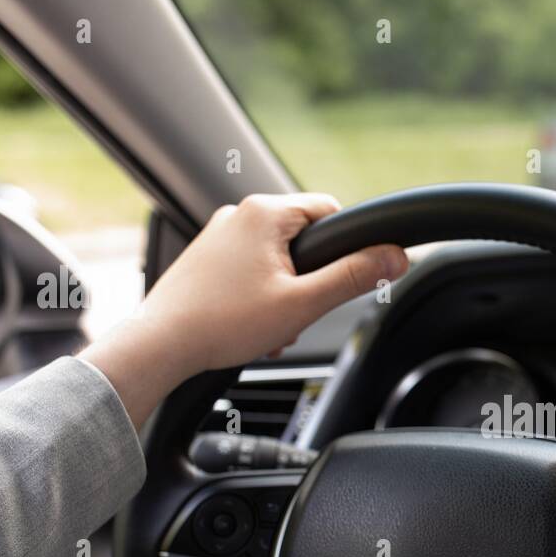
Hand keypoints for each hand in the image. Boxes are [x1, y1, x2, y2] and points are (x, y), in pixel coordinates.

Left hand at [82, 192, 407, 427]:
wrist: (160, 344)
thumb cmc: (222, 323)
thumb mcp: (303, 303)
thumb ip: (354, 277)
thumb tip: (395, 256)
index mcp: (266, 212)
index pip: (331, 212)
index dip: (347, 249)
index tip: (343, 282)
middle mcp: (239, 213)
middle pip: (304, 240)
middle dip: (310, 281)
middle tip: (297, 314)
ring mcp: (219, 235)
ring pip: (277, 260)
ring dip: (285, 295)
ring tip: (269, 326)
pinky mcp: (206, 258)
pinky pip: (251, 271)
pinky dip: (260, 298)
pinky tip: (250, 326)